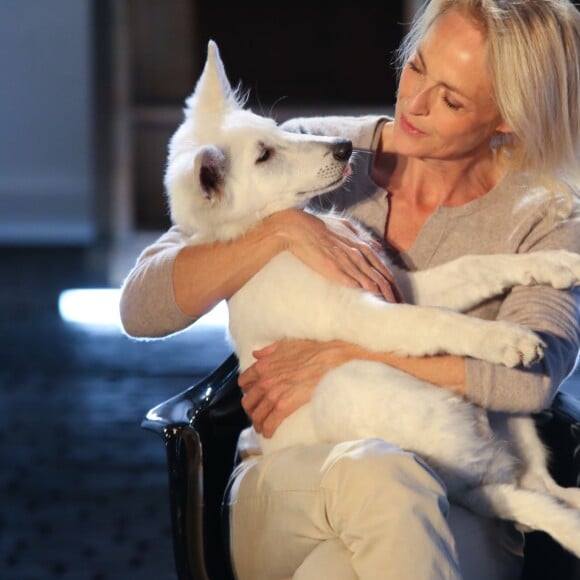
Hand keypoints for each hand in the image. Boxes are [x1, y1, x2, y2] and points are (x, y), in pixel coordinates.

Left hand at [239, 339, 353, 436]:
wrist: (329, 360)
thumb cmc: (311, 351)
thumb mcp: (286, 344)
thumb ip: (268, 350)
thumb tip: (256, 354)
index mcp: (263, 366)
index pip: (243, 382)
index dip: (247, 390)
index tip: (253, 395)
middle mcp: (264, 381)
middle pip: (248, 402)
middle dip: (251, 409)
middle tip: (257, 414)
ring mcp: (273, 394)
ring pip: (257, 415)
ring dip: (258, 423)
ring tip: (262, 427)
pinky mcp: (284, 406)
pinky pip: (270, 422)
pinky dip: (268, 430)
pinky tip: (270, 433)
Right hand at [265, 209, 400, 302]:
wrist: (298, 228)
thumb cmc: (319, 225)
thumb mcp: (345, 226)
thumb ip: (361, 236)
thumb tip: (376, 246)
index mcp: (362, 245)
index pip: (384, 269)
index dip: (393, 284)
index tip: (398, 296)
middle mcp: (359, 254)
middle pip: (383, 278)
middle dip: (393, 294)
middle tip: (400, 307)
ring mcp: (348, 262)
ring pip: (372, 282)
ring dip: (383, 296)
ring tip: (390, 309)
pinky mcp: (335, 269)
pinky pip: (354, 282)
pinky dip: (365, 292)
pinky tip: (372, 301)